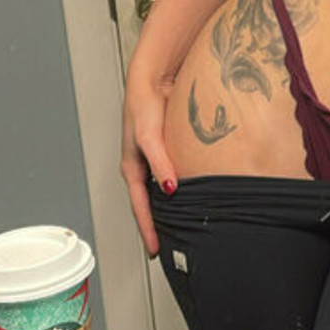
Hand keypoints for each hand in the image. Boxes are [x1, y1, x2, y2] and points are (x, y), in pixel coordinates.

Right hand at [120, 69, 176, 257]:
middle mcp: (145, 167)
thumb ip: (160, 163)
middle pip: (151, 204)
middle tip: (171, 246)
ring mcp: (158, 160)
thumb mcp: (149, 137)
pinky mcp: (172, 151)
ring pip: (165, 192)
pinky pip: (177, 176)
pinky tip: (196, 195)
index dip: (148, 230)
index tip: (155, 250)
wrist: (155, 79)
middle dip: (158, 225)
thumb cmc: (142, 104)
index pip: (140, 208)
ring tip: (185, 227)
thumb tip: (171, 189)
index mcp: (133, 168)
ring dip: (173, 209)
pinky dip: (184, 189)